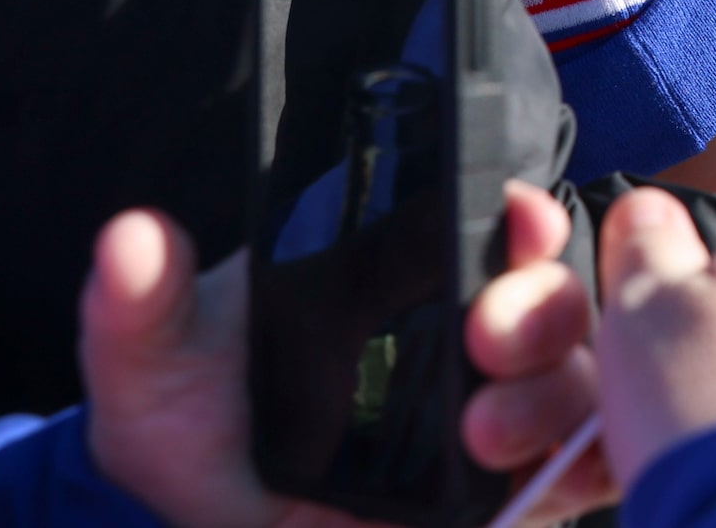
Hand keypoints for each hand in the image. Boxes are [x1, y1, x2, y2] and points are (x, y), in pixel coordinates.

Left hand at [83, 183, 609, 527]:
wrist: (202, 517)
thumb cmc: (190, 428)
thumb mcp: (152, 367)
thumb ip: (139, 307)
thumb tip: (131, 236)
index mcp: (412, 282)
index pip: (503, 233)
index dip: (527, 221)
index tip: (516, 218)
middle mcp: (473, 342)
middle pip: (561, 306)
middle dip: (545, 306)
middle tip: (488, 332)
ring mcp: (501, 420)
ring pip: (583, 388)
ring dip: (555, 394)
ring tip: (484, 427)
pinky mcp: (510, 498)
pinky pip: (583, 472)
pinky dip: (584, 466)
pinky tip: (537, 474)